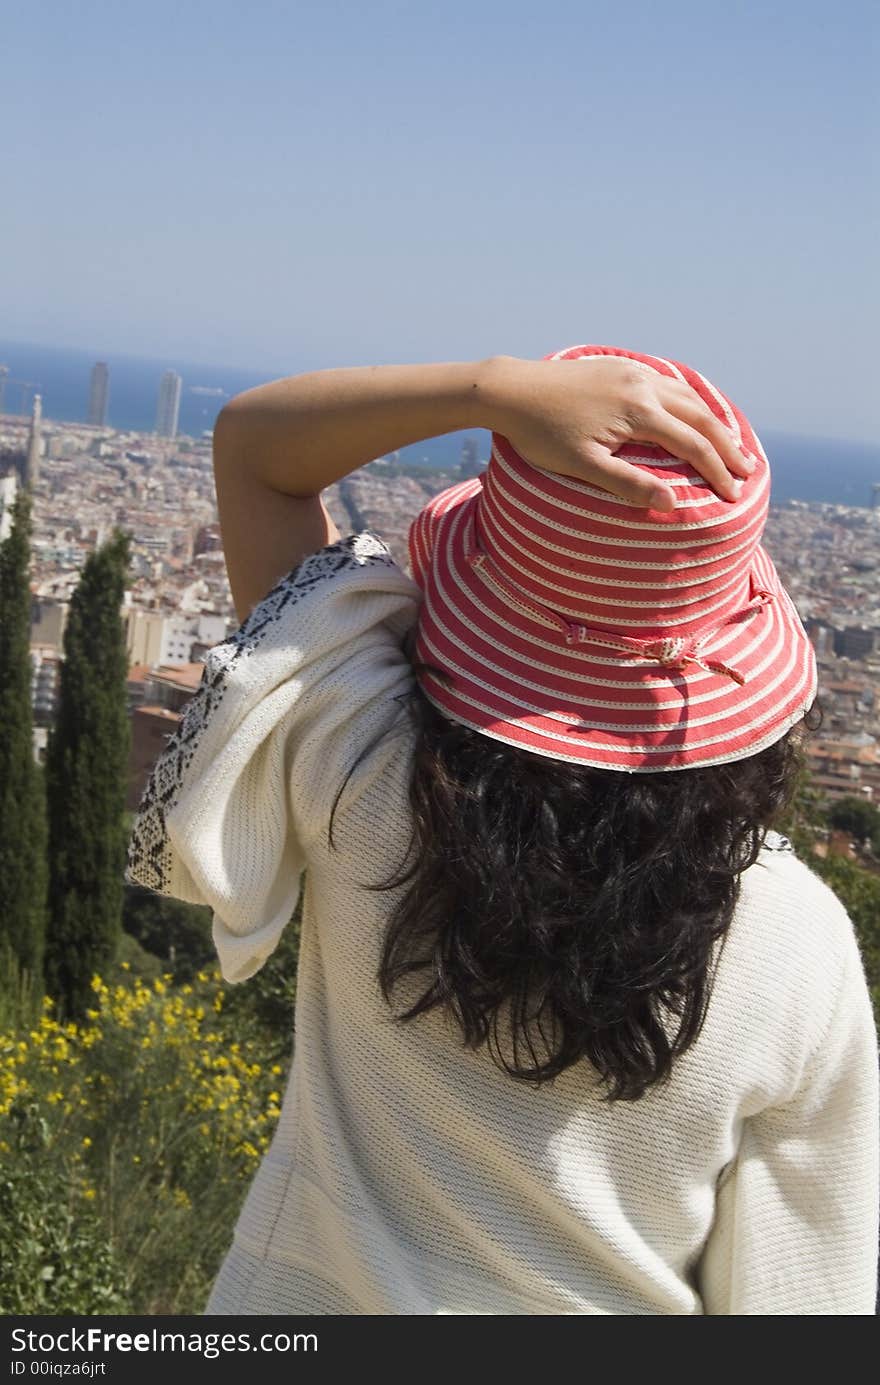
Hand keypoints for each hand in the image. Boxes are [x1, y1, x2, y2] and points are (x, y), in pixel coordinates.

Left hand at [484, 354, 754, 510]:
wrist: (511, 390)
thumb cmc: (541, 434)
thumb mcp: (582, 466)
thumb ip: (627, 484)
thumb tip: (672, 503)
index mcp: (638, 412)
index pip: (692, 445)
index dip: (716, 472)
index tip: (732, 496)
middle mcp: (643, 386)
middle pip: (701, 417)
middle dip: (727, 446)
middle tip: (749, 471)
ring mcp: (632, 372)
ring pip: (687, 396)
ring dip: (713, 421)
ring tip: (730, 443)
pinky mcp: (619, 367)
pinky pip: (667, 383)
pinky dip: (689, 400)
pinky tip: (692, 411)